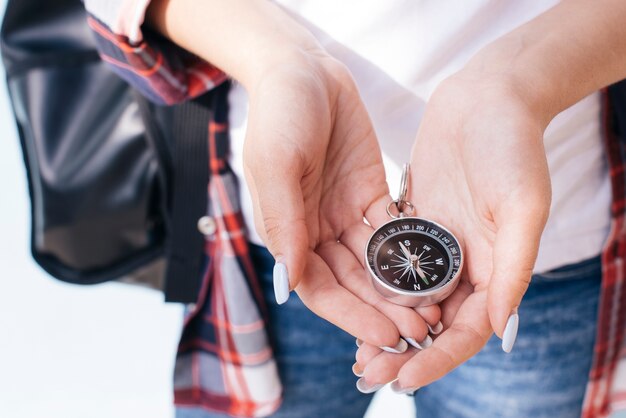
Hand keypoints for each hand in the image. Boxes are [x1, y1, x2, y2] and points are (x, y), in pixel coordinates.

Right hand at [244, 50, 439, 349]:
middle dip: (382, 309)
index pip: (318, 287)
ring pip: (374, 264)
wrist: (304, 69)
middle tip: (419, 331)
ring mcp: (343, 214)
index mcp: (288, 230)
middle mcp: (316, 230)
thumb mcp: (276, 164)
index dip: (349, 315)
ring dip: (400, 289)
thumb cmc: (279, 113)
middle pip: (351, 283)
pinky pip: (391, 230)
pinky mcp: (368, 194)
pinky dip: (409, 252)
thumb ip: (284, 221)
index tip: (385, 335)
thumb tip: (290, 280)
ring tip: (433, 310)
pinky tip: (435, 269)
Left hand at [354, 72, 550, 389]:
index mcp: (495, 268)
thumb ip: (513, 268)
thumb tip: (498, 330)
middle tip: (369, 373)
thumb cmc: (513, 146)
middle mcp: (464, 262)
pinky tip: (349, 299)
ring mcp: (436, 243)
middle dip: (403, 351)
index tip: (405, 379)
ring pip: (407, 298)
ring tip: (356, 352)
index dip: (438, 358)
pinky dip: (374, 285)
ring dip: (384, 325)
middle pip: (433, 322)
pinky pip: (390, 262)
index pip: (466, 330)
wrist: (489, 96)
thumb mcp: (522, 204)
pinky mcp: (413, 220)